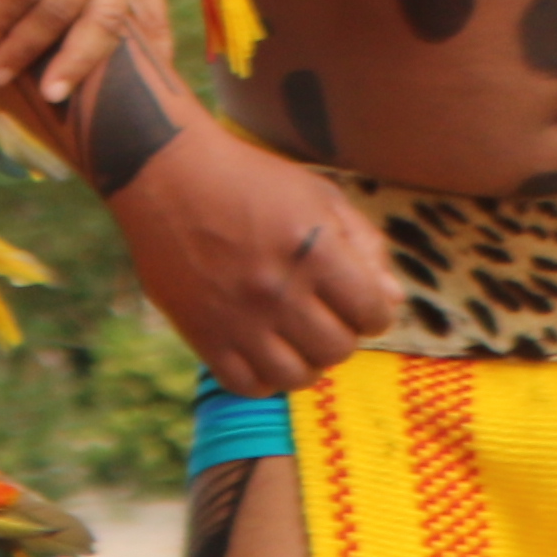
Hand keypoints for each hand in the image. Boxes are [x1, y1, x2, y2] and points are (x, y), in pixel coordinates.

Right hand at [109, 122, 394, 398]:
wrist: (164, 172)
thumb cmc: (249, 179)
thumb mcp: (318, 195)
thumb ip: (364, 245)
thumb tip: (392, 300)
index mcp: (314, 252)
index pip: (374, 315)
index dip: (372, 311)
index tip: (354, 300)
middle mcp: (278, 289)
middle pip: (338, 349)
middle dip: (339, 334)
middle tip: (320, 314)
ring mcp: (237, 315)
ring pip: (296, 376)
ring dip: (305, 362)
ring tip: (294, 339)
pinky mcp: (200, 331)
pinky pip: (246, 384)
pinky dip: (262, 378)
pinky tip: (261, 350)